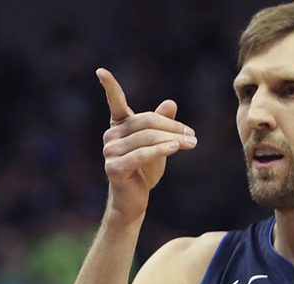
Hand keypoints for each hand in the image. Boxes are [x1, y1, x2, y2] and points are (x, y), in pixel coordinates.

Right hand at [97, 67, 196, 221]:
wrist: (134, 201)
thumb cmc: (145, 170)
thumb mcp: (159, 144)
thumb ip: (162, 123)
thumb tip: (170, 103)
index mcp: (120, 125)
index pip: (114, 102)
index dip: (109, 87)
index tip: (100, 71)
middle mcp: (111, 135)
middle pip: (146, 121)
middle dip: (172, 127)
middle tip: (193, 136)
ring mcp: (110, 152)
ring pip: (147, 137)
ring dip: (173, 139)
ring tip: (191, 143)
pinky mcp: (114, 168)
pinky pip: (141, 155)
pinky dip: (160, 150)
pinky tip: (176, 147)